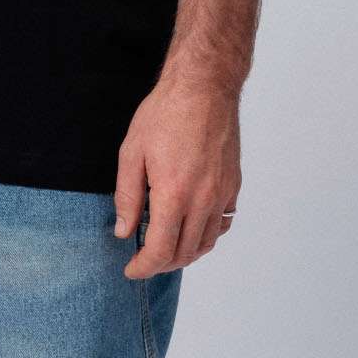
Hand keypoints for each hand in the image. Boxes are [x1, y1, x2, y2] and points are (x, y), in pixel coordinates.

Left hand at [113, 71, 241, 277]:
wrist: (204, 87)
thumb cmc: (166, 113)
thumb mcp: (132, 152)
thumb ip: (127, 197)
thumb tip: (125, 231)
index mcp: (174, 195)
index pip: (161, 250)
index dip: (143, 267)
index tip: (131, 269)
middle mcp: (203, 200)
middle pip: (185, 252)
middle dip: (161, 264)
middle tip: (143, 260)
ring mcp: (222, 193)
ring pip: (207, 242)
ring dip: (185, 253)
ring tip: (166, 249)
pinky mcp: (233, 184)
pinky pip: (222, 222)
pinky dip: (206, 234)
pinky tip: (192, 227)